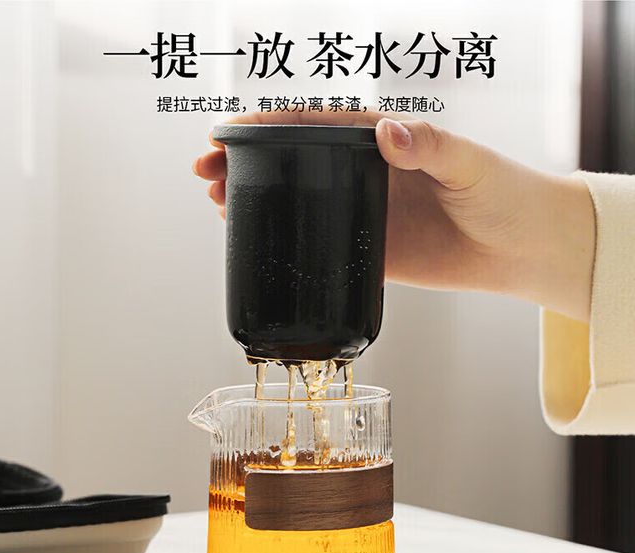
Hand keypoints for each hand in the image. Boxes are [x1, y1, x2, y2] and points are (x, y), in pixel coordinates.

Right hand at [194, 111, 595, 321]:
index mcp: (384, 140)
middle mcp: (366, 173)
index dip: (265, 127)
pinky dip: (289, 243)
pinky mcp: (370, 250)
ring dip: (258, 201)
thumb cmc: (505, 194)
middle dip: (246, 164)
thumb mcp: (470, 162)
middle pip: (294, 163)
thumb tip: (390, 133)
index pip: (313, 125)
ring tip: (218, 205)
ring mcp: (364, 212)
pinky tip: (258, 243)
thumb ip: (432, 146)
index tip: (226, 133)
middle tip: (207, 173)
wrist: (521, 249)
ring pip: (300, 203)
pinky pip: (322, 244)